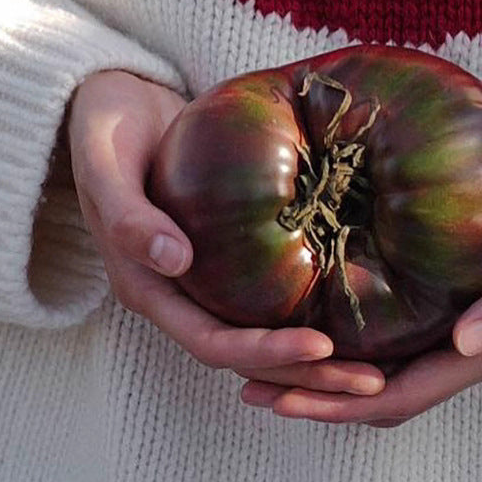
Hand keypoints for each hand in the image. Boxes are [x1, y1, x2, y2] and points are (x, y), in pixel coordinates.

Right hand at [67, 70, 384, 397]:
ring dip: (315, 357)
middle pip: (247, 355)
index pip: (212, 343)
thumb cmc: (104, 130)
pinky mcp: (226, 254)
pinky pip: (271, 294)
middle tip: (373, 380)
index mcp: (147, 288)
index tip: (322, 347)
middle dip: (307, 373)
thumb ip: (127, 216)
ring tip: (377, 365)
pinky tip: (357, 305)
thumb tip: (175, 261)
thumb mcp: (104, 165)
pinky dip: (310, 308)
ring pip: (263, 331)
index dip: (266, 353)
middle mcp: (178, 293)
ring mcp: (203, 277)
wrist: (111, 102)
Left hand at [240, 124, 481, 426]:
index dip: (341, 405)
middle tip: (246, 382)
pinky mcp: (455, 293)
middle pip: (384, 392)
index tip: (281, 397)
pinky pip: (395, 329)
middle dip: (317, 398)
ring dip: (325, 373)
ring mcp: (464, 322)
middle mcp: (474, 344)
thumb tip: (467, 347)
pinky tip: (309, 309)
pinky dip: (349, 334)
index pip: (405, 395)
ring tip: (260, 357)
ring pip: (385, 366)